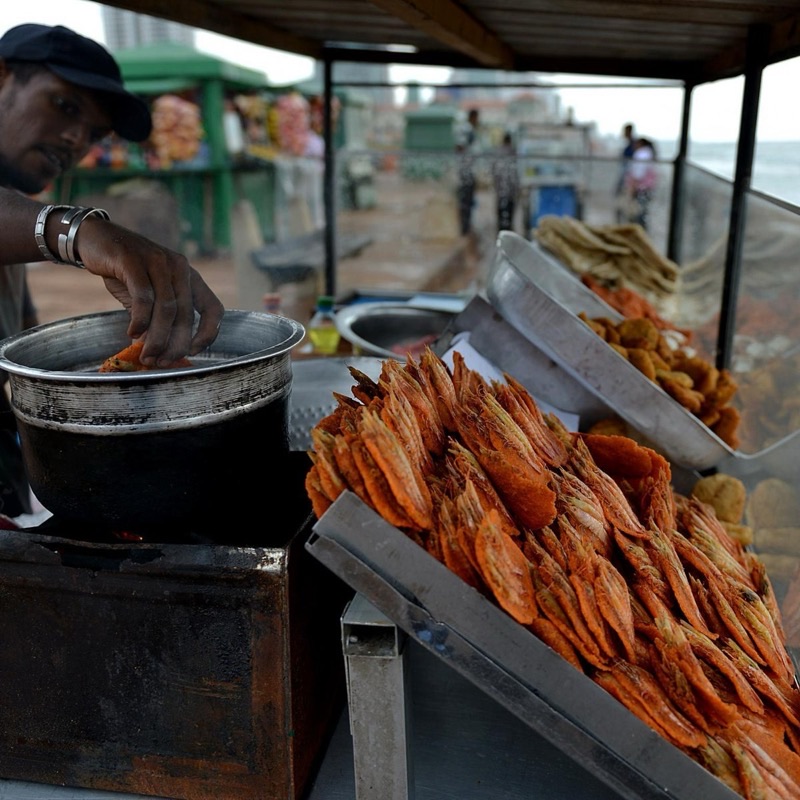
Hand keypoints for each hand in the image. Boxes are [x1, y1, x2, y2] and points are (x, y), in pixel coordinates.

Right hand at [75, 217, 224, 365]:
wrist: (95, 238)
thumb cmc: (125, 271)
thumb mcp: (148, 294)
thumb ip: (158, 319)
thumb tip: (161, 354)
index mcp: (189, 276)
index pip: (214, 308)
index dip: (209, 334)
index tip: (193, 352)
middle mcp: (179, 268)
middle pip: (186, 315)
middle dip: (175, 344)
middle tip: (161, 362)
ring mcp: (158, 262)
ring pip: (166, 309)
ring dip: (157, 337)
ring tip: (147, 355)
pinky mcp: (133, 261)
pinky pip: (143, 297)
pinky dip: (140, 320)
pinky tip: (133, 333)